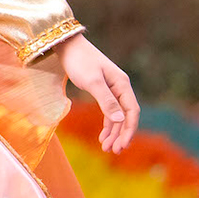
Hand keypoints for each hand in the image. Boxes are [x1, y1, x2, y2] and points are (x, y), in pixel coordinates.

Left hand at [53, 34, 140, 153]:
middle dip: (121, 134)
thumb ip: (106, 101)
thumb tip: (120, 119)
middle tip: (112, 151)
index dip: (128, 130)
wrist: (66, 46)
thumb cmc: (79, 61)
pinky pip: (109, 111)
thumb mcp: (92, 82)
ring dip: (113, 132)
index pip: (132, 112)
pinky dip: (107, 124)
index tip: (121, 146)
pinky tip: (102, 135)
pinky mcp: (101, 90)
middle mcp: (120, 87)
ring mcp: (111, 89)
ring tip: (105, 148)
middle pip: (126, 116)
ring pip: (117, 115)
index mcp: (122, 84)